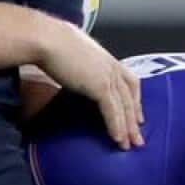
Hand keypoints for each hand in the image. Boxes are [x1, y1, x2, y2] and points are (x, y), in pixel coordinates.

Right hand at [37, 20, 143, 149]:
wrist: (47, 39)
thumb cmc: (50, 41)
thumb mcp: (70, 51)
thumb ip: (77, 61)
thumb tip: (70, 67)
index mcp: (105, 57)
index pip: (128, 80)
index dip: (134, 98)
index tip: (136, 113)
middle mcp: (111, 65)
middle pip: (130, 96)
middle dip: (134, 118)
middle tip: (137, 137)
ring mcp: (107, 75)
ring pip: (124, 106)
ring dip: (128, 128)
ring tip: (130, 145)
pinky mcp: (100, 85)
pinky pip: (113, 110)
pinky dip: (116, 126)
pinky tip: (117, 139)